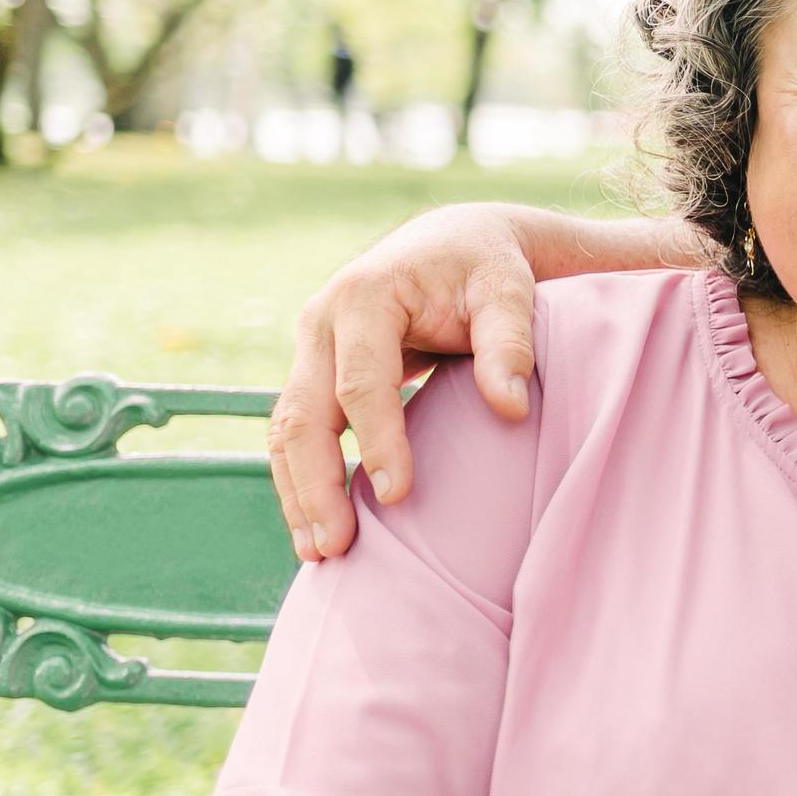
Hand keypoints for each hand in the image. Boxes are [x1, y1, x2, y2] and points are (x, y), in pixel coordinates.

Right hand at [267, 201, 543, 560]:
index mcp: (364, 297)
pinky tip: (316, 525)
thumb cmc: (487, 267)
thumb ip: (509, 343)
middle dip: (315, 483)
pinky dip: (301, 478)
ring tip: (319, 554)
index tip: (396, 495)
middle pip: (303, 413)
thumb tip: (510, 409)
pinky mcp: (315, 370)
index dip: (378, 440)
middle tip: (336, 547)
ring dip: (297, 492)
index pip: (361, 381)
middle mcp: (321, 321)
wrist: (457, 241)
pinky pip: (296, 431)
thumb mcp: (508, 290)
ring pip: (286, 429)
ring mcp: (311, 347)